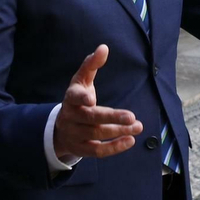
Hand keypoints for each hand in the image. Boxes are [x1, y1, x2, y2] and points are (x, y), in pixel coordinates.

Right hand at [53, 45, 141, 159]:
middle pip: (90, 118)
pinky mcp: (81, 149)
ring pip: (96, 134)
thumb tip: (104, 47)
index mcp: (70, 98)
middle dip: (111, 118)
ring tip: (138, 126)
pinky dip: (114, 148)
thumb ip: (91, 65)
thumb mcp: (81, 81)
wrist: (61, 128)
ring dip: (118, 131)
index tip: (91, 98)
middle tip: (132, 117)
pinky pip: (98, 151)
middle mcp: (70, 117)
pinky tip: (130, 140)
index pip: (74, 97)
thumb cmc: (77, 99)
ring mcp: (75, 134)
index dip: (82, 97)